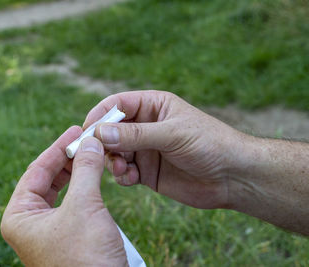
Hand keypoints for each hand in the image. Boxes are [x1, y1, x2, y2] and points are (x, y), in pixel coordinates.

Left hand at [1, 127, 126, 265]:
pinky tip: (94, 176)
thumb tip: (91, 142)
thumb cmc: (86, 257)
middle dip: (67, 158)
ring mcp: (48, 231)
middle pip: (47, 179)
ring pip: (61, 190)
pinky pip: (72, 203)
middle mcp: (30, 223)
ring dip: (77, 171)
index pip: (36, 171)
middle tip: (86, 140)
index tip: (75, 131)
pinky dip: (84, 187)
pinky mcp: (67, 236)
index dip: (57, 148)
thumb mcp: (84, 207)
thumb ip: (86, 170)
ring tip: (92, 154)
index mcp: (19, 217)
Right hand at [84, 90, 245, 208]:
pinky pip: (124, 172)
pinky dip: (121, 176)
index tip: (86, 131)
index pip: (117, 105)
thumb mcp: (172, 134)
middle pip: (111, 130)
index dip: (99, 115)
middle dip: (102, 142)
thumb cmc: (209, 144)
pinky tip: (131, 179)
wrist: (232, 176)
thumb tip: (100, 132)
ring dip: (111, 161)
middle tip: (97, 155)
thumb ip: (136, 135)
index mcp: (153, 106)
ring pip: (114, 152)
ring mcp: (145, 149)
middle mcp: (146, 126)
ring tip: (122, 168)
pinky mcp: (147, 171)